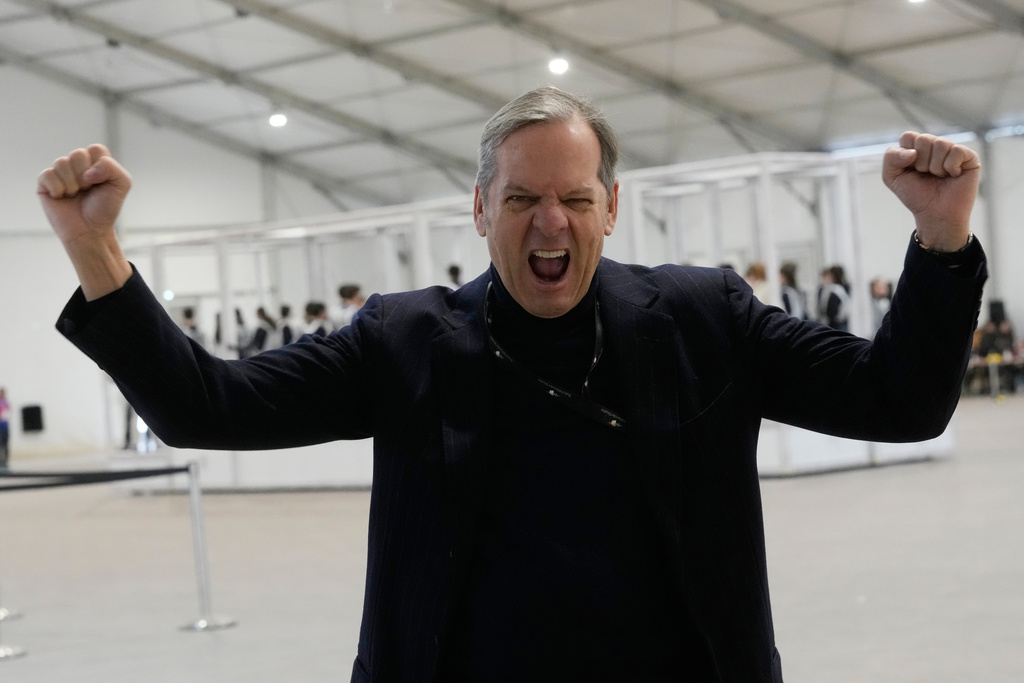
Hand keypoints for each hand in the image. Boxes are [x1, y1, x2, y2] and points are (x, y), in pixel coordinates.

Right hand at [38, 144, 131, 246]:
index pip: (96, 149)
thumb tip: (87, 171)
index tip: (102, 183)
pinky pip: (48, 174)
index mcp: (94, 161)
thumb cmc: (105, 208)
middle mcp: (76, 164)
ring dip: (73, 184)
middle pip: (78, 154)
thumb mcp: (121, 185)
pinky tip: (62, 197)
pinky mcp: (45, 182)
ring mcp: (60, 172)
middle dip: (86, 176)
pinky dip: (58, 189)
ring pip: (62, 162)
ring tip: (75, 195)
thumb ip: (112, 167)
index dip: (100, 167)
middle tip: (88, 190)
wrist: (90, 231)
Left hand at [882, 132, 979, 251]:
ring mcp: (953, 150)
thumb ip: (891, 158)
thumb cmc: (915, 195)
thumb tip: (913, 152)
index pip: (908, 136)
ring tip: (939, 176)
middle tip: (926, 175)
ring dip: (935, 166)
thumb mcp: (892, 177)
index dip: (905, 156)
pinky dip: (950, 167)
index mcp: (917, 147)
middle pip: (923, 139)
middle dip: (921, 162)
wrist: (935, 214)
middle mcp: (935, 145)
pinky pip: (956, 150)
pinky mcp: (969, 157)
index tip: (910, 170)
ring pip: (940, 143)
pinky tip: (953, 175)